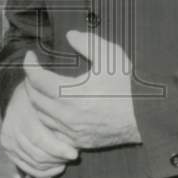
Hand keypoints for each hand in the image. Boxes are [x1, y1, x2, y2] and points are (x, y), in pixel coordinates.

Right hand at [0, 78, 78, 177]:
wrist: (24, 94)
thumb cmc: (44, 99)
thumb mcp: (50, 103)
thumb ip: (59, 120)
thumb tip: (74, 137)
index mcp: (21, 116)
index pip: (39, 139)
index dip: (58, 149)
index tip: (75, 153)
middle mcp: (11, 130)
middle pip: (36, 154)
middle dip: (57, 159)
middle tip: (72, 157)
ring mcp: (8, 140)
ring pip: (33, 163)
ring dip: (52, 166)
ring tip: (65, 161)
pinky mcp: (8, 148)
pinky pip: (26, 167)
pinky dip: (43, 171)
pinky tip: (56, 168)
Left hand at [23, 30, 141, 149]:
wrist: (148, 117)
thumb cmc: (129, 85)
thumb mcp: (110, 56)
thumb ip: (87, 43)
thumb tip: (69, 35)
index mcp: (72, 94)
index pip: (37, 79)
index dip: (29, 65)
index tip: (30, 56)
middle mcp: (68, 116)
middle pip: (34, 99)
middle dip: (30, 82)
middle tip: (34, 70)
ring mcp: (72, 132)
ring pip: (41, 117)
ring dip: (36, 101)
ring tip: (40, 88)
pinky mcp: (79, 142)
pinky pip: (53, 133)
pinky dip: (47, 120)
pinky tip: (53, 110)